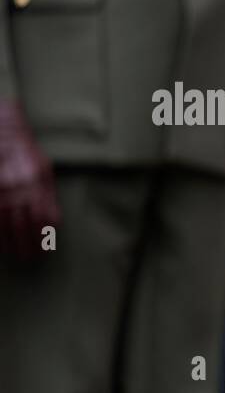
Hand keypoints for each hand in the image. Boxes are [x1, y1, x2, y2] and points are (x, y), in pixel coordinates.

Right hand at [0, 101, 60, 261]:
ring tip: (14, 255)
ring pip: (4, 224)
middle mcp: (18, 187)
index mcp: (37, 182)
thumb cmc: (25, 153)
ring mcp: (1, 190)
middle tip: (29, 260)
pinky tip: (0, 243)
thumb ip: (47, 195)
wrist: (3, 132)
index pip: (44, 218)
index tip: (43, 251)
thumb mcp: (43, 170)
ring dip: (9, 243)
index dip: (44, 238)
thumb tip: (52, 223)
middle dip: (27, 246)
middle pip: (24, 225)